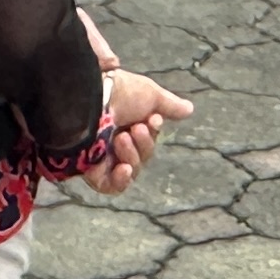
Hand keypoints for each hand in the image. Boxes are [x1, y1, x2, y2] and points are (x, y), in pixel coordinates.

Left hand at [82, 68, 189, 194]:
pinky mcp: (92, 172)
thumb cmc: (118, 91)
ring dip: (133, 156)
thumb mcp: (150, 94)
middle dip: (144, 144)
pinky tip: (124, 168)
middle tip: (135, 129)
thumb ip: (168, 105)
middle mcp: (114, 143)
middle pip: (143, 157)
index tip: (153, 119)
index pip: (148, 141)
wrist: (90, 96)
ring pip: (131, 171)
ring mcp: (103, 158)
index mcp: (127, 125)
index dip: (153, 134)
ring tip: (122, 138)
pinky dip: (121, 181)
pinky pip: (112, 187)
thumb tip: (189, 109)